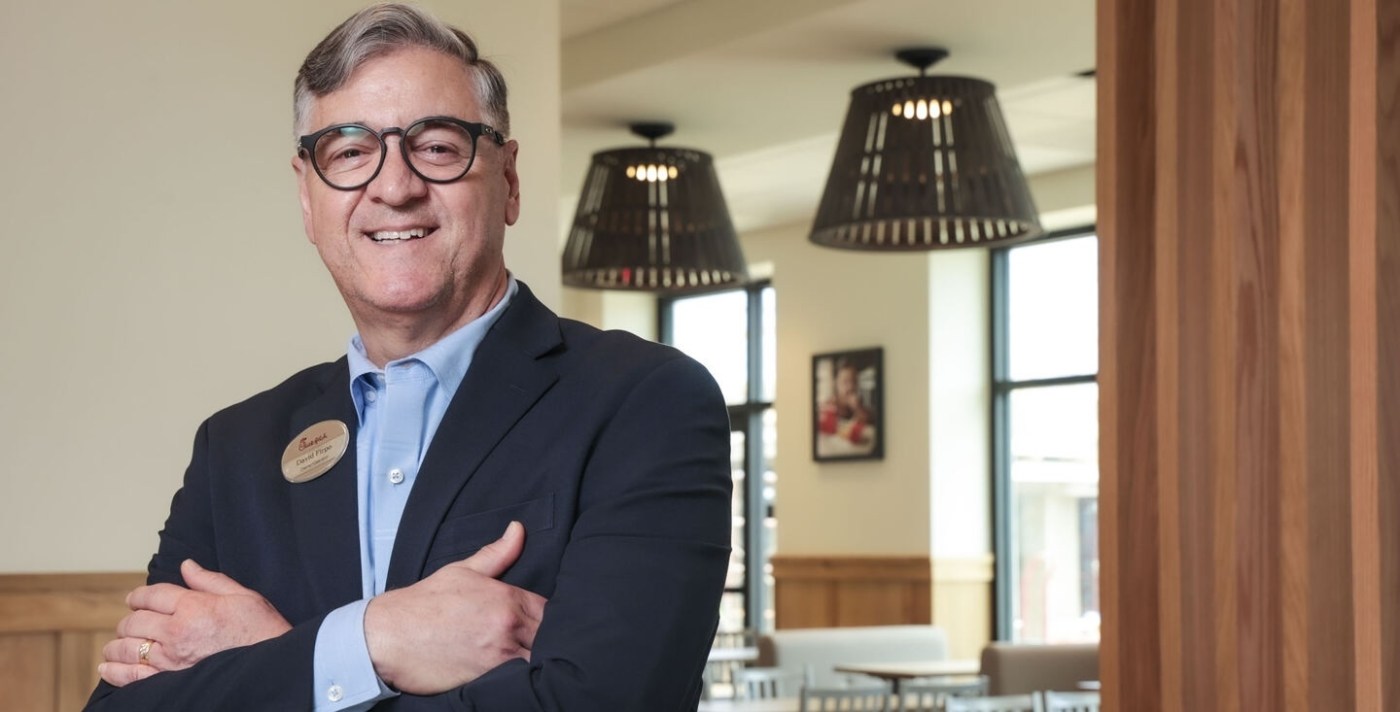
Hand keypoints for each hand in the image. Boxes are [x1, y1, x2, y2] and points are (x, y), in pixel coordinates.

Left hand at [98, 559, 290, 686]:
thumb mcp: (242, 596)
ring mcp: (170, 659)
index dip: (139, 595)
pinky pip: (131, 676)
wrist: (271, 667)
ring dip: (117, 644)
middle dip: (129, 619)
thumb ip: (209, 580)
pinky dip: (114, 670)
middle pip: (135, 621)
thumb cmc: (262, 629)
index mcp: (193, 606)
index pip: (152, 595)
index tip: (134, 599)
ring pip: (128, 647)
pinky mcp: (168, 681)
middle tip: (130, 622)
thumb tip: (186, 565)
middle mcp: (177, 631)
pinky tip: (107, 666)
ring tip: (116, 644)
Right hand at [364, 521, 546, 694]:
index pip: (550, 611)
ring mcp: (499, 657)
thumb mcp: (463, 571)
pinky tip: (514, 676)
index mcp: (507, 600)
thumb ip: (498, 553)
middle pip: (548, 637)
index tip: (540, 622)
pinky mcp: (486, 681)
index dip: (550, 618)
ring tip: (525, 658)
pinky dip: (519, 679)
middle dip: (545, 639)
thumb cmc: (424, 604)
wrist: (388, 636)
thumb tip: (518, 530)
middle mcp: (508, 628)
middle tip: (532, 641)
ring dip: (535, 660)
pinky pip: (517, 682)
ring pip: (537, 661)